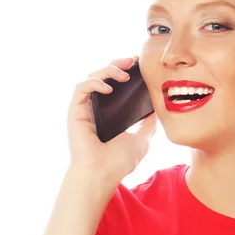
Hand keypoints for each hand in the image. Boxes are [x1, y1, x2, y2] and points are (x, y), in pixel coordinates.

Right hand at [67, 56, 156, 181]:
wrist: (103, 174)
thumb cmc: (119, 161)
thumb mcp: (143, 138)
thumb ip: (149, 123)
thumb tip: (159, 108)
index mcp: (109, 112)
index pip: (115, 84)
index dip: (125, 70)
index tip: (139, 64)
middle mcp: (95, 108)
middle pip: (103, 76)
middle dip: (117, 64)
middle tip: (132, 60)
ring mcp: (84, 109)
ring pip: (91, 77)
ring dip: (107, 70)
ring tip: (124, 74)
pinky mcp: (75, 111)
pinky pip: (81, 88)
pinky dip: (94, 83)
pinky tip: (108, 87)